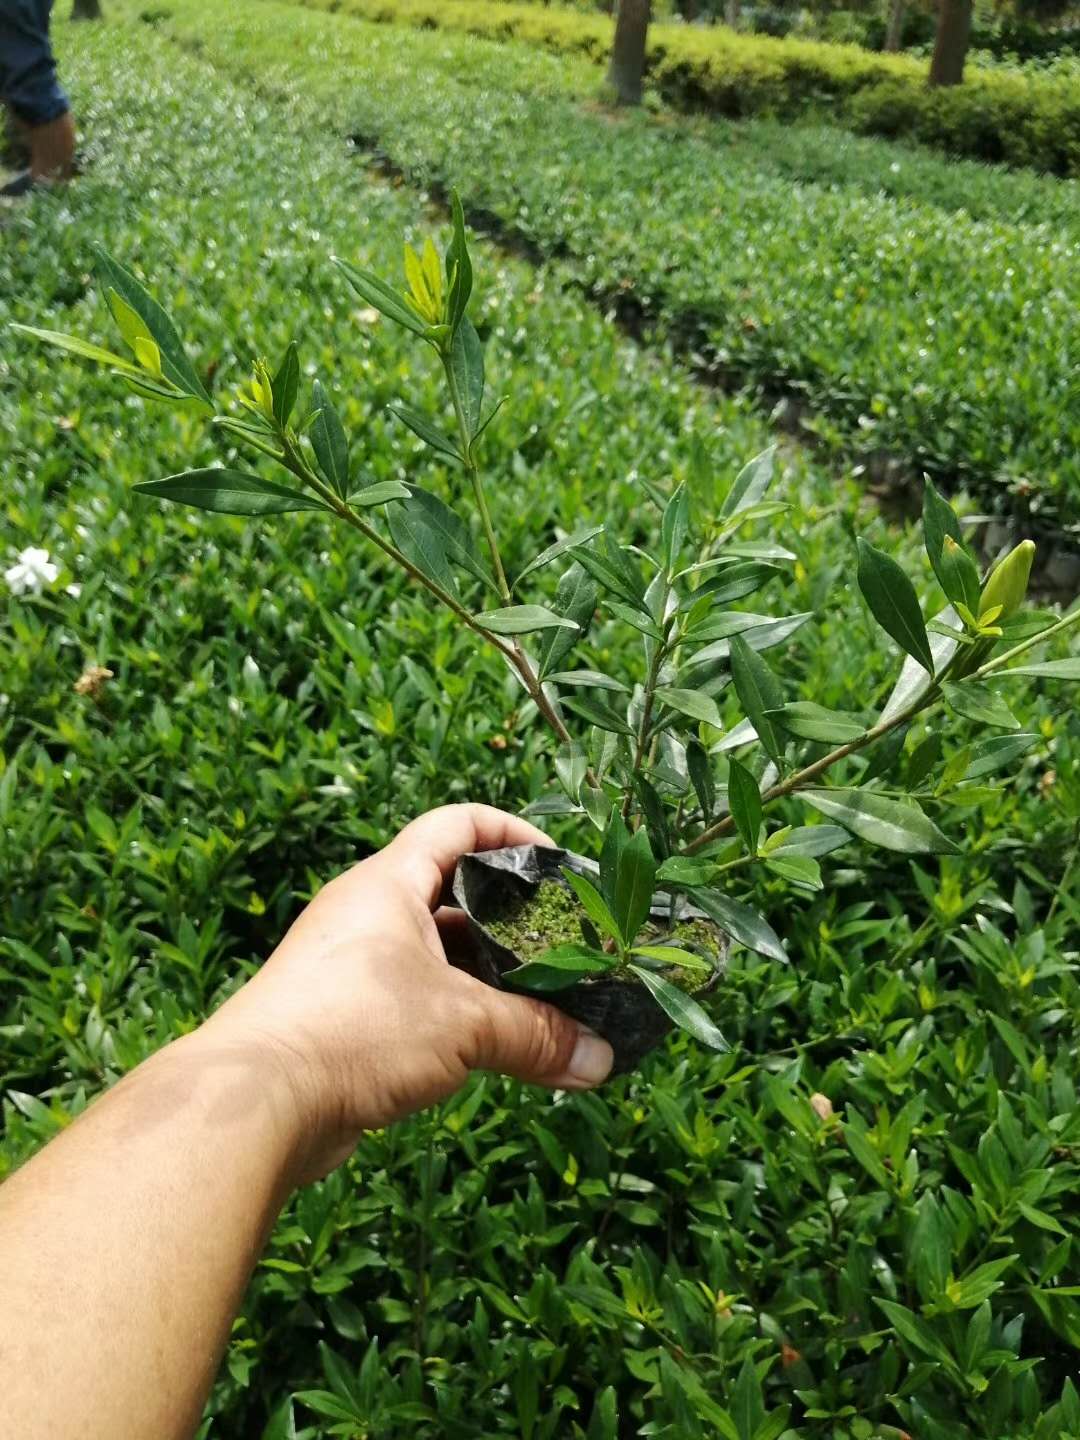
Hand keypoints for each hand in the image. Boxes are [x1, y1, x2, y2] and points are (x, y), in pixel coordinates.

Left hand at [204, 804, 613, 1180]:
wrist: (255, 1103)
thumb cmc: (355, 1028)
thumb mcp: (462, 1024)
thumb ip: (537, 1036)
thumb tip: (602, 1060)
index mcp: (388, 883)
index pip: (456, 824)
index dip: (510, 831)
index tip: (557, 864)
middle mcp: (366, 914)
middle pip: (452, 894)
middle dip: (510, 920)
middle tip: (562, 946)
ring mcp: (350, 966)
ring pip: (434, 955)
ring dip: (485, 977)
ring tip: (542, 1004)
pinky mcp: (342, 1018)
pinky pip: (413, 1000)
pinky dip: (455, 1016)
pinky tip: (494, 1048)